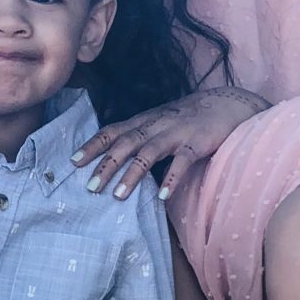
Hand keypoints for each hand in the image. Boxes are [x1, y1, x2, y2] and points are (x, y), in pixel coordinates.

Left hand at [73, 89, 268, 205]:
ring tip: (118, 196)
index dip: (92, 145)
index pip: (112, 131)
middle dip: (106, 165)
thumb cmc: (189, 118)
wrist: (228, 103)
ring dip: (132, 174)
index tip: (72, 162)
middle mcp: (156, 125)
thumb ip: (139, 137)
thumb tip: (111, 158)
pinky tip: (162, 195)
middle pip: (125, 144)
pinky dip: (172, 178)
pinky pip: (183, 161)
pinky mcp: (198, 142)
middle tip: (90, 187)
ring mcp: (177, 133)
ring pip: (149, 153)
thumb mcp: (159, 123)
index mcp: (145, 121)